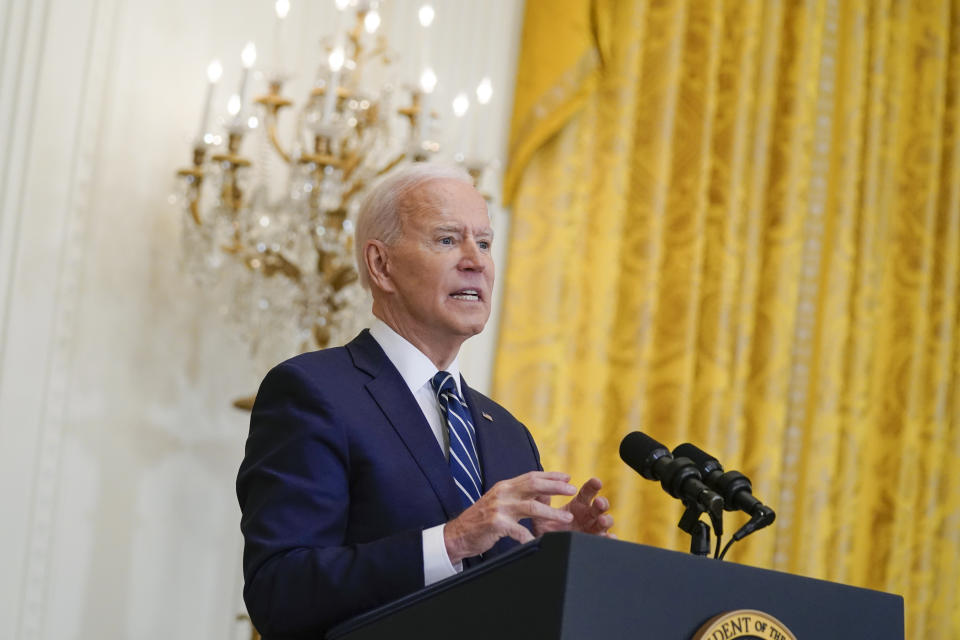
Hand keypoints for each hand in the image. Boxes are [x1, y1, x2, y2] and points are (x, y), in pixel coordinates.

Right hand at [443, 471, 577, 563]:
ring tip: (567, 518)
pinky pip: (519, 531)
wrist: (458, 534)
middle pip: (534, 485)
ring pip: (532, 507)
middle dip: (556, 487)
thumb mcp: (499, 501)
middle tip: (572, 489)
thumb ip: (517, 495)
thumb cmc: (482, 520)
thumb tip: (540, 492)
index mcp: (505, 486)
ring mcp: (499, 508)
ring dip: (552, 513)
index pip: (531, 476)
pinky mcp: (496, 524)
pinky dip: (531, 537)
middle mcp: (503, 493)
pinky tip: (541, 542)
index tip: (567, 477)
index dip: (551, 476)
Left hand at [532, 477, 614, 537]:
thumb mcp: (542, 515)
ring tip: (602, 520)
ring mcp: (592, 529)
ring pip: (605, 522)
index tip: (596, 481)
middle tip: (598, 502)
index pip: (587, 492)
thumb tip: (538, 490)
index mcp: (578, 505)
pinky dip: (609, 539)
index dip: (592, 486)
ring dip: (606, 520)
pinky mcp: (593, 542)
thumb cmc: (548, 528)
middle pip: (600, 506)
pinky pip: (604, 541)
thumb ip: (541, 502)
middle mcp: (588, 515)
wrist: (548, 547)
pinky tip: (610, 538)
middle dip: (602, 503)